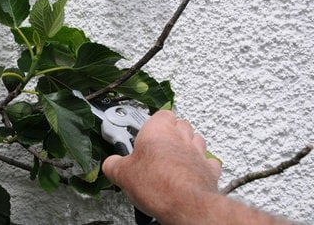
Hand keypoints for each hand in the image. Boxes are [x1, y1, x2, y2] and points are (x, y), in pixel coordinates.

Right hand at [102, 110, 220, 219]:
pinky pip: (208, 162)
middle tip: (156, 147)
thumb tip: (110, 164)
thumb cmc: (158, 184)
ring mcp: (197, 153)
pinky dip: (201, 165)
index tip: (142, 133)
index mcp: (158, 130)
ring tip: (173, 158)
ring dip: (187, 146)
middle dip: (171, 133)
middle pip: (180, 124)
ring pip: (196, 140)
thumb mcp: (121, 174)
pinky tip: (190, 172)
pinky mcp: (208, 170)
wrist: (185, 204)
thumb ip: (113, 164)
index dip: (152, 123)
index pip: (160, 114)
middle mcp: (180, 137)